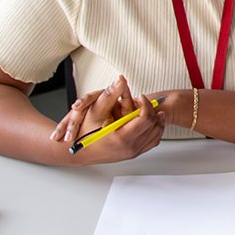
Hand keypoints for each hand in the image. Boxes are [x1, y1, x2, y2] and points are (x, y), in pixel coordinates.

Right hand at [49, 75, 164, 162]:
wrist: (77, 152)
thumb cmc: (83, 133)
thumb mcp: (95, 110)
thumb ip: (110, 94)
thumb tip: (121, 80)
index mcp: (121, 138)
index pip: (146, 119)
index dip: (146, 104)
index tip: (140, 97)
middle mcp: (129, 148)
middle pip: (153, 126)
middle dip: (151, 110)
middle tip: (145, 101)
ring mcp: (132, 153)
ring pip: (156, 135)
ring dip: (156, 121)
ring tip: (152, 109)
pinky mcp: (132, 154)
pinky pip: (151, 142)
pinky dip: (154, 131)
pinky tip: (150, 122)